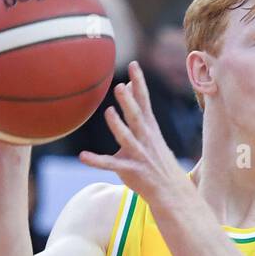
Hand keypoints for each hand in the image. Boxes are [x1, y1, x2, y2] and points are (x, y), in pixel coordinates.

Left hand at [79, 62, 187, 205]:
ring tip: (109, 112)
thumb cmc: (156, 159)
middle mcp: (146, 139)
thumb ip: (139, 110)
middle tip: (121, 86)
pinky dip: (96, 160)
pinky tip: (83, 156)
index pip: (144, 101)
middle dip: (129, 102)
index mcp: (150, 128)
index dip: (139, 83)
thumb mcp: (151, 132)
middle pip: (137, 117)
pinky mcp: (131, 171)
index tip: (134, 65)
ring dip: (118, 125)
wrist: (171, 190)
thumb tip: (129, 87)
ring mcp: (139, 155)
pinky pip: (111, 164)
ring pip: (127, 138)